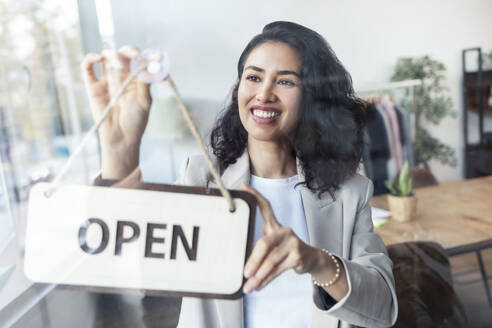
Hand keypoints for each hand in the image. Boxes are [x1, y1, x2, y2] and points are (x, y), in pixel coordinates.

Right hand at [81, 45, 151, 177]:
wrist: (121, 138)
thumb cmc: (135, 121)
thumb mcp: (144, 101)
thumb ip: (145, 83)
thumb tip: (149, 64)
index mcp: (136, 79)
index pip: (139, 59)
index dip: (144, 55)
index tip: (154, 56)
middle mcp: (121, 76)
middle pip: (122, 54)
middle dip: (128, 52)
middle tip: (133, 57)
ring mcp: (106, 80)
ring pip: (106, 57)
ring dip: (112, 55)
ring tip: (119, 66)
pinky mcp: (92, 86)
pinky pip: (87, 67)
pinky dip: (90, 58)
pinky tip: (98, 59)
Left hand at [240, 184, 322, 293]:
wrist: (311, 259)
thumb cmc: (285, 252)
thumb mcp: (273, 246)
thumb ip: (259, 250)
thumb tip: (241, 266)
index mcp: (275, 226)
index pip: (265, 207)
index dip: (255, 196)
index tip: (243, 188)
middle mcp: (283, 231)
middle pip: (265, 243)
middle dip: (253, 260)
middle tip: (244, 273)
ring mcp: (292, 243)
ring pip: (271, 261)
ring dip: (259, 276)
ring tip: (249, 286)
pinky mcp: (297, 256)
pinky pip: (278, 270)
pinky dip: (267, 279)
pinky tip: (259, 285)